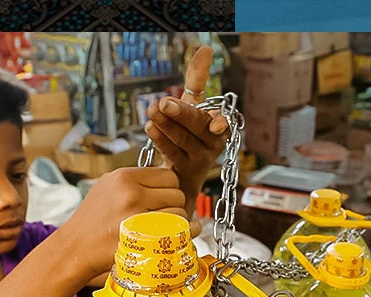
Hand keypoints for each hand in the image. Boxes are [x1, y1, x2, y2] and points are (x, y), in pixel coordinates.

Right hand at [56, 167, 199, 281]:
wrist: (75, 248)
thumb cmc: (92, 220)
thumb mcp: (108, 188)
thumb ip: (136, 180)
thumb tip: (168, 177)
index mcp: (124, 176)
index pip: (169, 175)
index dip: (168, 188)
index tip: (160, 199)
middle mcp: (131, 193)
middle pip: (177, 194)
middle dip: (173, 205)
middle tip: (159, 215)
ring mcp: (136, 215)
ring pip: (179, 213)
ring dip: (175, 222)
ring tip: (157, 227)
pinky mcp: (141, 238)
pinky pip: (175, 232)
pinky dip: (175, 236)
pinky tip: (164, 237)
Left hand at [144, 46, 229, 212]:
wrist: (183, 173)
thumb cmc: (190, 131)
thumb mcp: (194, 104)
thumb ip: (198, 78)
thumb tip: (204, 48)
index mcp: (219, 126)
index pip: (221, 121)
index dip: (219, 122)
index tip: (215, 124)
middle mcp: (212, 144)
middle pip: (198, 129)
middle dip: (182, 115)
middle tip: (164, 103)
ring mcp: (198, 160)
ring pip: (183, 141)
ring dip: (166, 125)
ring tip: (151, 110)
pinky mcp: (182, 172)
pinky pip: (171, 154)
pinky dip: (160, 139)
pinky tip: (149, 126)